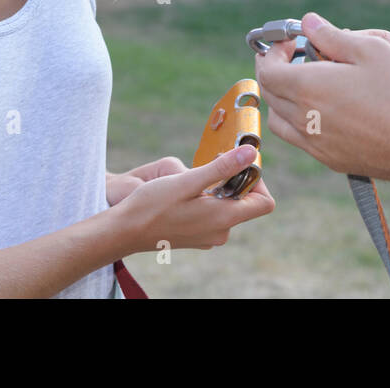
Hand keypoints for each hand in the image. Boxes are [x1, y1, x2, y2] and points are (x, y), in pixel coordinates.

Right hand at [115, 146, 276, 252]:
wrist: (124, 231)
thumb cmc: (153, 204)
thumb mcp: (187, 180)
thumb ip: (222, 168)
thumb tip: (251, 153)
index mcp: (224, 218)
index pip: (265, 203)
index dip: (258, 181)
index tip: (240, 165)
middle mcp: (221, 232)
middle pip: (246, 203)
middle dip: (234, 181)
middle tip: (211, 165)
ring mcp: (209, 237)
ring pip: (228, 207)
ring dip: (218, 189)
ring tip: (194, 179)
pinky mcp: (197, 236)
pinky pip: (214, 215)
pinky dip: (207, 200)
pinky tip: (185, 193)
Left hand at [255, 12, 389, 183]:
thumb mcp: (372, 49)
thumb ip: (332, 35)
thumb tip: (309, 22)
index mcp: (308, 88)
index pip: (267, 71)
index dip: (272, 54)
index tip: (288, 43)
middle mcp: (304, 119)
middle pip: (270, 95)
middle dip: (275, 72)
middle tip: (294, 58)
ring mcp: (315, 144)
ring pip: (280, 121)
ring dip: (283, 99)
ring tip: (306, 84)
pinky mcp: (330, 160)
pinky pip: (300, 140)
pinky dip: (298, 121)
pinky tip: (324, 109)